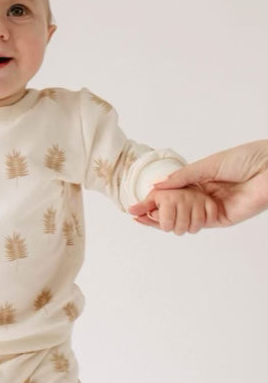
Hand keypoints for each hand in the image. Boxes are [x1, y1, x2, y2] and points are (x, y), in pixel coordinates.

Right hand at [129, 141, 267, 227]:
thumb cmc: (247, 158)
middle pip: (174, 209)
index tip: (136, 205)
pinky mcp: (222, 218)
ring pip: (184, 219)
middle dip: (154, 213)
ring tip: (147, 215)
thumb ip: (183, 177)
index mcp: (201, 179)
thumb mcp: (208, 164)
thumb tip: (157, 186)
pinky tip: (169, 219)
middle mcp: (204, 195)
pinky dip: (183, 222)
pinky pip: (199, 224)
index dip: (153, 199)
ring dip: (166, 219)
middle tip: (135, 214)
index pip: (172, 193)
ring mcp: (212, 208)